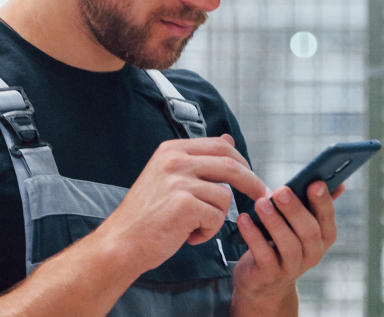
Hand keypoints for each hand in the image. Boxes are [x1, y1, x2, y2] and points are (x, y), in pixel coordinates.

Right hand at [97, 134, 266, 274]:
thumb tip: (230, 140)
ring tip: (193, 227)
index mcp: (171, 149)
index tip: (251, 176)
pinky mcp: (184, 204)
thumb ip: (199, 159)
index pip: (219, 146)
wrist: (122, 243)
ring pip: (224, 197)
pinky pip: (216, 217)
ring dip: (216, 218)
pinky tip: (188, 236)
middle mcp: (174, 160)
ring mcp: (178, 181)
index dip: (242, 161)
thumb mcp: (169, 177)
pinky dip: (208, 232)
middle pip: (230, 164)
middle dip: (251, 181)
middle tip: (261, 195)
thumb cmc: (147, 216)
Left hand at [231, 181, 343, 310]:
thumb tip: (337, 182)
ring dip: (274, 222)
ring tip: (260, 203)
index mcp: (323, 236)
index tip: (314, 182)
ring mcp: (292, 267)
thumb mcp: (298, 224)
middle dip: (295, 209)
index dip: (323, 201)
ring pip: (288, 245)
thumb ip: (313, 203)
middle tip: (281, 191)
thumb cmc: (281, 242)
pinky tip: (243, 219)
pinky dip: (253, 236)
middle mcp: (313, 253)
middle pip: (309, 231)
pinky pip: (264, 255)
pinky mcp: (270, 275)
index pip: (328, 217)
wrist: (263, 281)